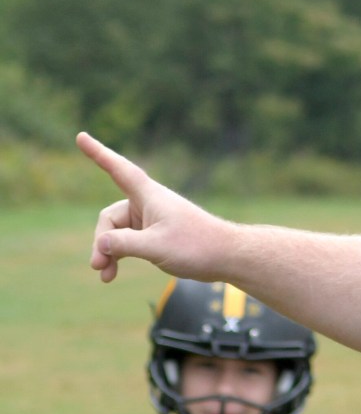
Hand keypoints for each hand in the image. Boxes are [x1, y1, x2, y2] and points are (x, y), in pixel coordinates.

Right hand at [77, 132, 226, 282]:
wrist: (226, 257)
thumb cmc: (196, 246)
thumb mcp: (155, 246)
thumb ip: (124, 244)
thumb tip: (100, 244)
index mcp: (148, 196)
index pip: (117, 169)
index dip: (98, 153)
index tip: (81, 137)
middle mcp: (148, 204)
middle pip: (111, 218)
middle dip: (102, 241)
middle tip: (98, 266)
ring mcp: (151, 220)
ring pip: (118, 233)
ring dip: (109, 253)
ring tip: (105, 276)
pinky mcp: (155, 236)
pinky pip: (128, 242)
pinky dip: (120, 255)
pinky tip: (112, 274)